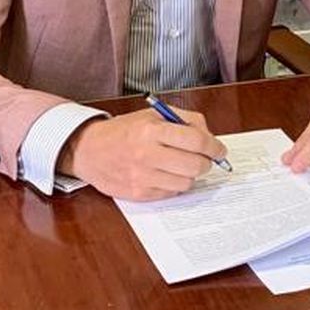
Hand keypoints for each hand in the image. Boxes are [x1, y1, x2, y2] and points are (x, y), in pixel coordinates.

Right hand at [60, 106, 226, 200]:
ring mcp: (142, 176)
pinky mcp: (139, 194)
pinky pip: (171, 193)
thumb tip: (210, 137)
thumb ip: (185, 120)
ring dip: (190, 175)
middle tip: (203, 159)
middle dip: (206, 162)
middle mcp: (147, 154)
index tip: (219, 150)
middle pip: (195, 165)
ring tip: (182, 165)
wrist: (89, 150)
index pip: (196, 140)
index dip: (214, 147)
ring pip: (186, 182)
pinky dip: (175, 185)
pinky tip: (167, 174)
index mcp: (152, 129)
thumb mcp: (154, 114)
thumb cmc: (125, 130)